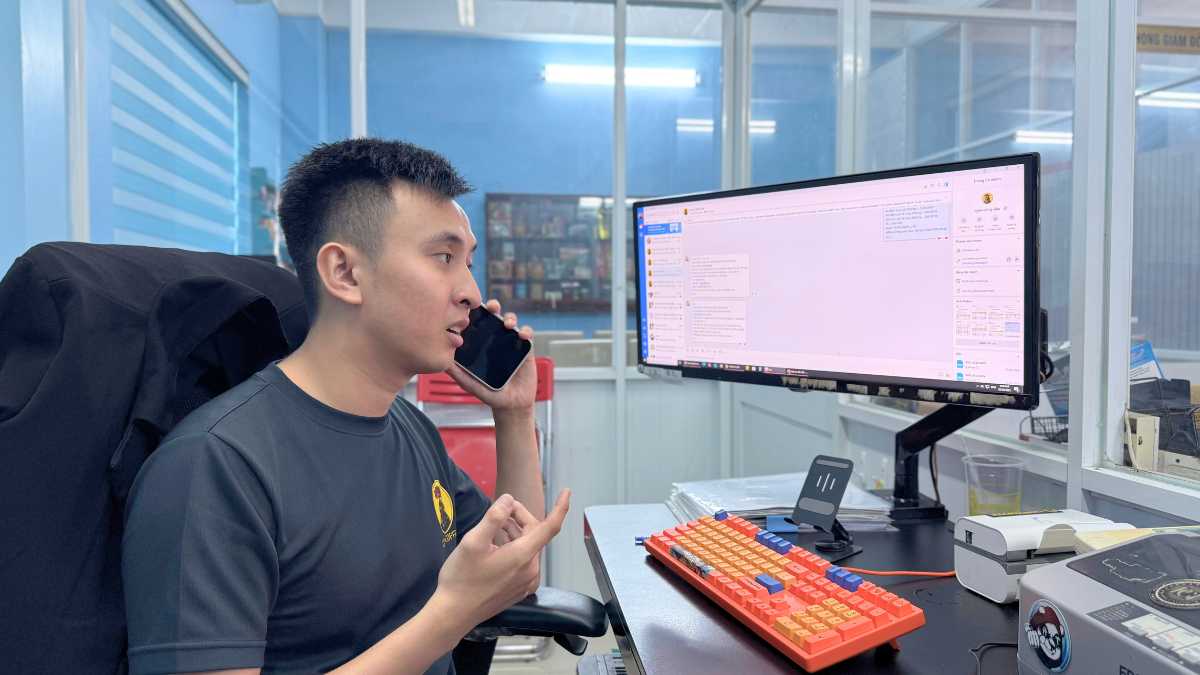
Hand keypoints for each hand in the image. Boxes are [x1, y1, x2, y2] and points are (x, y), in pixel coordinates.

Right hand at [429, 490, 570, 634]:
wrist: (453, 614)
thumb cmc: (461, 577)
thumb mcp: (473, 541)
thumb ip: (494, 517)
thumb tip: (509, 500)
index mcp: (523, 555)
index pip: (551, 526)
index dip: (560, 507)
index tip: (566, 492)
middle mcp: (531, 570)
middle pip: (535, 534)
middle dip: (520, 517)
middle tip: (499, 510)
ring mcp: (527, 583)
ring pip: (528, 548)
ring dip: (516, 532)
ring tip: (494, 526)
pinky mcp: (519, 591)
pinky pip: (524, 562)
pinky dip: (515, 548)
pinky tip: (496, 546)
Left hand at [447, 299, 536, 413]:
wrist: (511, 404)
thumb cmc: (489, 393)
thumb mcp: (469, 383)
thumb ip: (457, 372)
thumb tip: (440, 360)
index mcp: (481, 343)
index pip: (477, 322)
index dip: (475, 312)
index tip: (471, 309)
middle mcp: (496, 338)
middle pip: (494, 316)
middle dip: (493, 307)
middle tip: (492, 307)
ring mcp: (511, 341)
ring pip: (511, 321)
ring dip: (510, 318)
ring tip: (508, 324)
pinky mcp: (525, 348)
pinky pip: (527, 334)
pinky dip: (526, 331)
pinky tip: (522, 335)